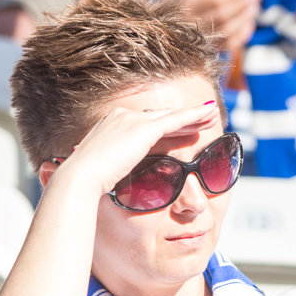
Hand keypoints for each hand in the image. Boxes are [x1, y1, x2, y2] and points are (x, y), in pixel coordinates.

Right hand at [48, 100, 222, 200]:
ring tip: (214, 114)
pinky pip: (176, 120)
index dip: (168, 126)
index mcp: (112, 124)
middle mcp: (122, 116)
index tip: (184, 129)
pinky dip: (194, 116)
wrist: (82, 177)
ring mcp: (133, 120)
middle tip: (206, 116)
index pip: (147, 123)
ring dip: (195, 115)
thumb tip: (122, 175)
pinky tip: (209, 115)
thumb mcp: (107, 169)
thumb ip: (119, 165)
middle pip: (162, 116)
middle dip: (185, 118)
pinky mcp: (144, 129)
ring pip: (172, 116)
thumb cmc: (88, 181)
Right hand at [181, 0, 261, 48]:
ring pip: (227, 30)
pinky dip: (243, 34)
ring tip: (254, 7)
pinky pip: (230, 44)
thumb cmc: (185, 7)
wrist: (167, 31)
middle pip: (223, 14)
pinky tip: (249, 23)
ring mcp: (200, 38)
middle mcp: (192, 22)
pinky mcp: (209, 50)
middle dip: (242, 4)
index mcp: (186, 4)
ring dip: (244, 18)